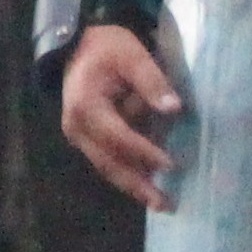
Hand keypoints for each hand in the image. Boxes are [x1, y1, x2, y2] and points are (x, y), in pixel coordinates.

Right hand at [60, 22, 180, 211]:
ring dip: (132, 185)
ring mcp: (78, 135)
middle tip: (164, 205)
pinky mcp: (85, 139)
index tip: (170, 164)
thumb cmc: (107, 48)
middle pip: (109, 161)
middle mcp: (77, 127)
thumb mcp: (131, 55)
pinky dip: (126, 174)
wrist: (76, 46)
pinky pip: (106, 161)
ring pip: (106, 167)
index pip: (118, 136)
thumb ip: (151, 81)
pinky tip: (145, 186)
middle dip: (137, 184)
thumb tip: (174, 109)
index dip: (144, 151)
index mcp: (86, 105)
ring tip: (158, 203)